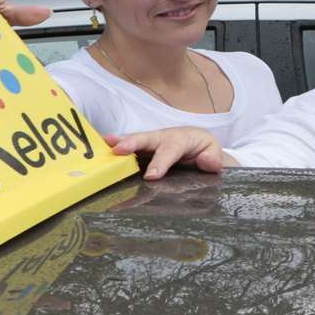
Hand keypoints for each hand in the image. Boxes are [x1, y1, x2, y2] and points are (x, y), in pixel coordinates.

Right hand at [105, 126, 233, 180]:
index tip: (151, 177)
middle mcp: (162, 138)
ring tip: (103, 144)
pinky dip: (115, 149)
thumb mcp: (214, 152)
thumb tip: (207, 162)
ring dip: (118, 143)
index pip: (169, 150)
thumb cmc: (203, 149)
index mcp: (180, 139)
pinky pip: (128, 148)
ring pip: (134, 141)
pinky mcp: (141, 149)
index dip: (160, 163)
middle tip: (117, 149)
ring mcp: (149, 143)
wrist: (198, 144)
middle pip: (146, 139)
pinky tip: (101, 151)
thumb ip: (213, 158)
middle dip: (132, 143)